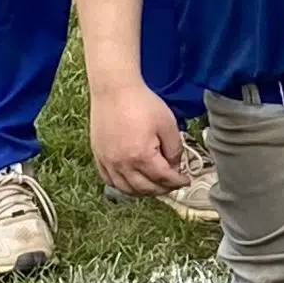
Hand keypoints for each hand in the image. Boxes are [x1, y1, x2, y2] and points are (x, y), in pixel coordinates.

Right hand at [88, 78, 185, 196]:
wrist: (115, 90)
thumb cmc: (142, 103)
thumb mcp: (167, 124)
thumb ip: (174, 148)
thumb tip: (174, 166)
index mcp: (141, 156)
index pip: (162, 178)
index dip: (176, 181)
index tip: (185, 180)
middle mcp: (122, 164)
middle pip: (144, 188)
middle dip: (161, 189)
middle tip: (172, 186)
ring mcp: (108, 162)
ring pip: (125, 188)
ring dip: (142, 192)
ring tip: (154, 187)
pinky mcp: (98, 156)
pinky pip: (109, 180)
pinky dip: (122, 186)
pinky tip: (131, 182)